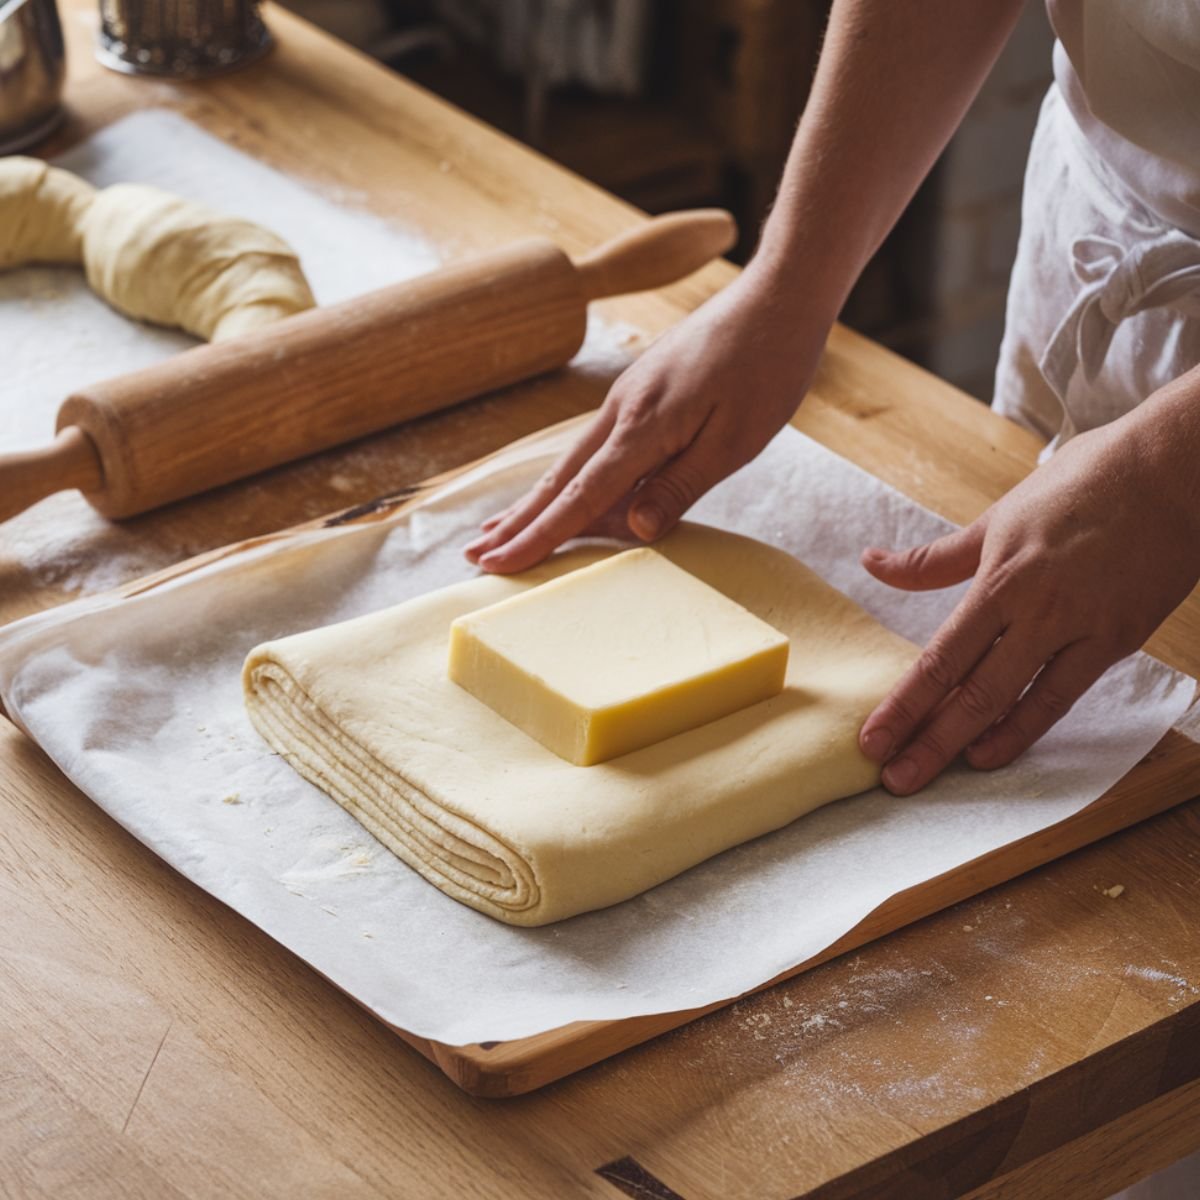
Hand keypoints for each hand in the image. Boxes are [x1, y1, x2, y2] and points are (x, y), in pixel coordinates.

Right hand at [464, 266, 833, 572]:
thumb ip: (679, 485)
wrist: (778, 296)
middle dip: (517, 521)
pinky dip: (567, 476)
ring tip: (496, 529)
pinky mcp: (640, 392)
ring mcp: (627, 398)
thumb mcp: (735, 440)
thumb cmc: (767, 367)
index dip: (541, 535)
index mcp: (643, 427)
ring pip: (570, 460)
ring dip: (533, 499)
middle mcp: (621, 411)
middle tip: (475, 555)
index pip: (581, 496)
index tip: (501, 564)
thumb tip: (631, 529)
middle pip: (559, 478)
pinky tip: (559, 489)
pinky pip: (593, 445)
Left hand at [858, 412, 1199, 793]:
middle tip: (892, 779)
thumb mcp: (997, 519)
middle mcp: (1037, 612)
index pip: (941, 657)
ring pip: (1014, 700)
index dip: (904, 704)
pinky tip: (993, 752)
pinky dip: (1025, 728)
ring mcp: (1081, 630)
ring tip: (930, 777)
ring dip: (968, 743)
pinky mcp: (1118, 640)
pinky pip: (1064, 696)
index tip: (871, 739)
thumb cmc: (1082, 485)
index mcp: (1002, 580)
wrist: (1173, 471)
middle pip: (970, 690)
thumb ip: (935, 558)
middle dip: (926, 740)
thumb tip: (872, 564)